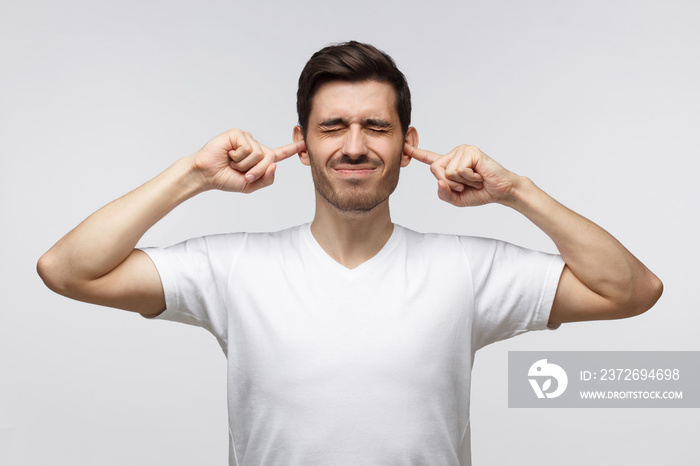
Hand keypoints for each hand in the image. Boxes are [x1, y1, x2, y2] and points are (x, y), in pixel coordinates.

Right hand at [191, 128, 305, 192]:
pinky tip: (228, 155)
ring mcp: (247, 139)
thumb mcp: (250, 185)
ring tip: (232, 163)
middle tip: (241, 173)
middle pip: (270, 158)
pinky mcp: (238, 134)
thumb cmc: (226, 179)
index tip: (304, 144)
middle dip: (256, 170)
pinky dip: (237, 156)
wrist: (207, 175)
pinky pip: (247, 148)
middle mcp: (256, 147)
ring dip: (244, 164)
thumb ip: (266, 179)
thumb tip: (274, 164)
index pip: (279, 154)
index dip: (292, 149)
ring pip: (258, 154)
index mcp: (260, 159)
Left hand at [404, 143, 519, 206]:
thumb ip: (444, 193)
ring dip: (462, 181)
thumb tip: (439, 181)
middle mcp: (454, 154)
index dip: (415, 153)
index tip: (403, 146)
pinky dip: (470, 178)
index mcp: (449, 164)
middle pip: (435, 169)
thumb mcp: (456, 199)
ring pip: (447, 171)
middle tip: (465, 185)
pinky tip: (479, 176)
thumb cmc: (480, 193)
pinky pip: (459, 170)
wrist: (500, 191)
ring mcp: (462, 151)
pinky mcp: (471, 151)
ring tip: (475, 179)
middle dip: (449, 183)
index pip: (429, 158)